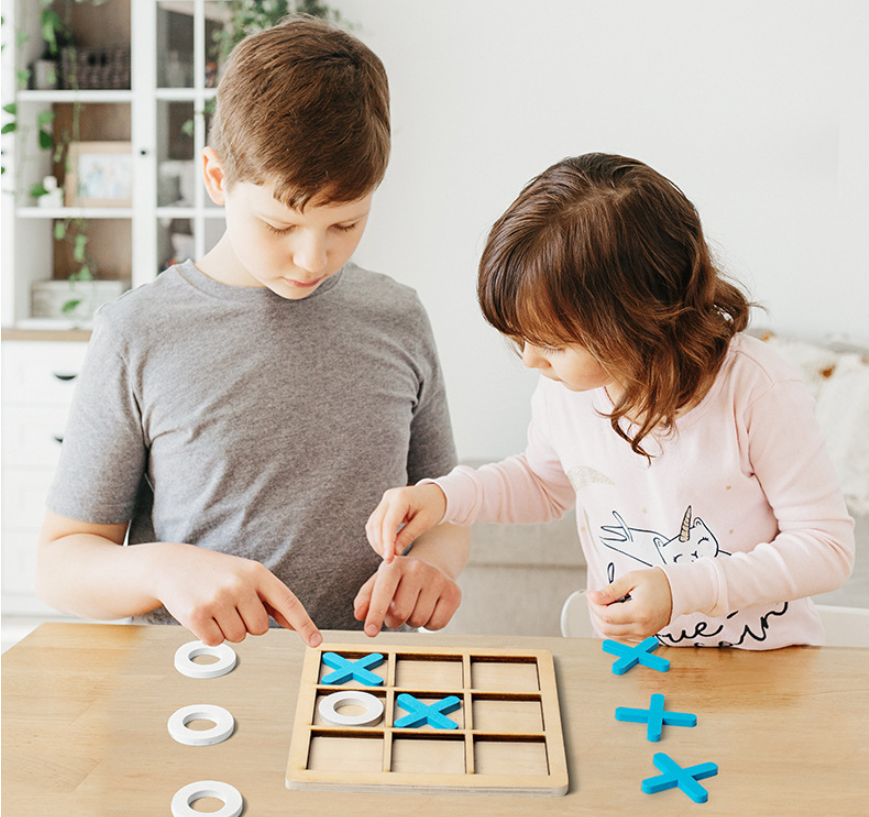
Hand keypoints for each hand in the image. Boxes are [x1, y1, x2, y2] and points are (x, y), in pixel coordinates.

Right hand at [155, 544, 321, 647]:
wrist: (173, 565)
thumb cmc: (215, 573)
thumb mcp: (247, 576)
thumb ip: (271, 599)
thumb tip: (295, 625)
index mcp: (257, 573)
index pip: (288, 602)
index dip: (304, 624)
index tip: (316, 641)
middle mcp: (240, 584)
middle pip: (260, 629)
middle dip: (247, 623)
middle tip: (230, 605)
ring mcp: (218, 598)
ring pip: (238, 637)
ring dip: (227, 629)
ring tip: (215, 607)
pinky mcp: (197, 614)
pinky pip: (215, 642)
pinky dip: (209, 635)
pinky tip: (202, 615)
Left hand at [353, 555, 461, 636]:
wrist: (431, 567)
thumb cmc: (400, 579)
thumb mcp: (378, 583)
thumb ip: (365, 599)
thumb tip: (359, 615)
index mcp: (395, 564)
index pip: (383, 593)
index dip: (375, 614)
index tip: (370, 632)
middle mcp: (418, 567)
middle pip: (401, 613)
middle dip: (394, 620)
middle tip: (397, 610)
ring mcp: (438, 579)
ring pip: (419, 620)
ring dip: (412, 621)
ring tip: (413, 605)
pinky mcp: (454, 592)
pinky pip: (437, 624)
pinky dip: (429, 624)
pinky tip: (428, 609)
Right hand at [365, 483, 446, 561]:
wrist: (435, 494)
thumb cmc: (433, 506)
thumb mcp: (425, 522)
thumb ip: (409, 536)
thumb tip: (395, 552)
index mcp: (400, 498)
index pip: (388, 523)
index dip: (387, 543)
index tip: (389, 558)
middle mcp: (389, 497)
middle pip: (376, 524)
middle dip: (380, 544)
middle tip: (389, 559)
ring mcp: (384, 501)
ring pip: (372, 524)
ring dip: (376, 541)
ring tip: (387, 555)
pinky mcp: (383, 506)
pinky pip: (375, 523)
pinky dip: (377, 536)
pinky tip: (385, 546)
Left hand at [586, 568, 672, 641]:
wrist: (677, 591)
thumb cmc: (656, 582)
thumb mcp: (631, 579)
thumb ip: (611, 590)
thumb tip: (593, 597)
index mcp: (639, 612)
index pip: (606, 616)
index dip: (594, 605)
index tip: (591, 594)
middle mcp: (642, 628)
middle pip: (606, 629)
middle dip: (596, 613)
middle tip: (597, 598)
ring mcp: (643, 634)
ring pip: (611, 634)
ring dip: (603, 620)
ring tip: (608, 603)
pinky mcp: (643, 636)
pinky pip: (620, 635)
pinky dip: (613, 624)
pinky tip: (616, 611)